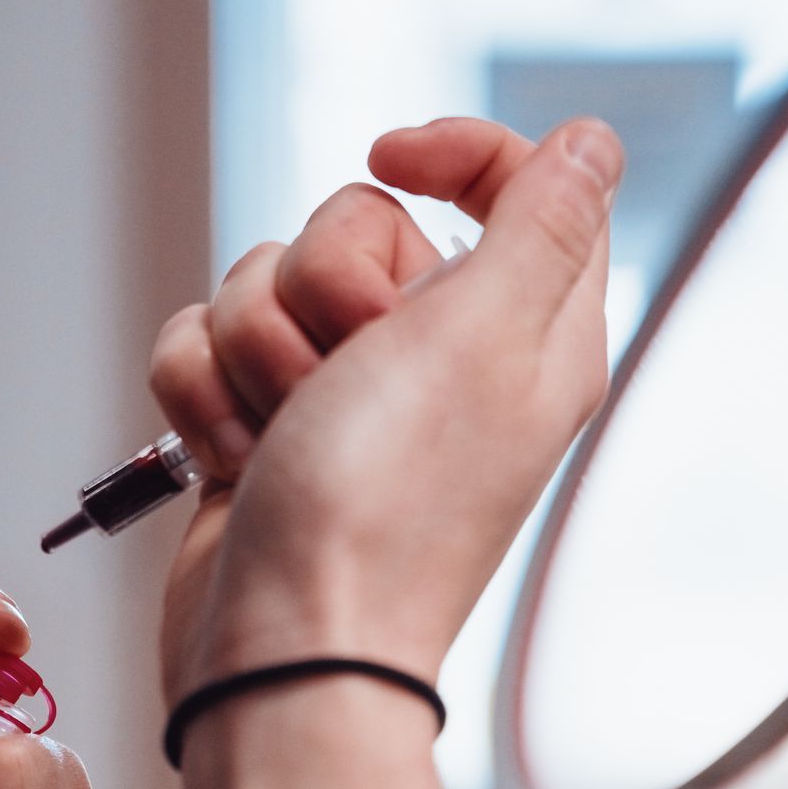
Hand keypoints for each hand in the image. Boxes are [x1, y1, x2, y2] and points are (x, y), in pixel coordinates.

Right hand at [148, 117, 622, 710]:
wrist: (283, 646)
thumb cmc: (382, 509)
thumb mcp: (484, 339)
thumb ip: (543, 223)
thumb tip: (589, 142)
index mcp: (521, 328)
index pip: (510, 179)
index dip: (451, 152)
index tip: (388, 158)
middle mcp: (432, 355)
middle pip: (355, 223)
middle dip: (320, 286)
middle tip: (342, 374)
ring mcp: (338, 396)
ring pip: (261, 283)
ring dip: (248, 352)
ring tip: (277, 436)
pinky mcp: (257, 429)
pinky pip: (201, 346)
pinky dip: (199, 396)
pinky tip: (229, 460)